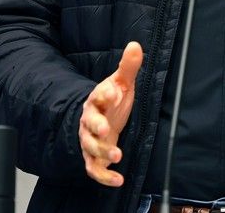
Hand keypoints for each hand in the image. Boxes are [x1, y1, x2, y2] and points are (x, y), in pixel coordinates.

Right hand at [78, 41, 143, 185]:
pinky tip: (119, 180)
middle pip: (89, 125)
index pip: (97, 96)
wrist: (102, 118)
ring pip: (90, 148)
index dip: (104, 94)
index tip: (114, 92)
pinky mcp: (94, 156)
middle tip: (107, 128)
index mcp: (97, 100)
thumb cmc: (113, 99)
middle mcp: (90, 121)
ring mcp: (91, 140)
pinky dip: (104, 176)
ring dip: (102, 152)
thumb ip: (128, 66)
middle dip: (96, 126)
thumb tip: (135, 44)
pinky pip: (94, 169)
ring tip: (117, 156)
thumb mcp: (122, 82)